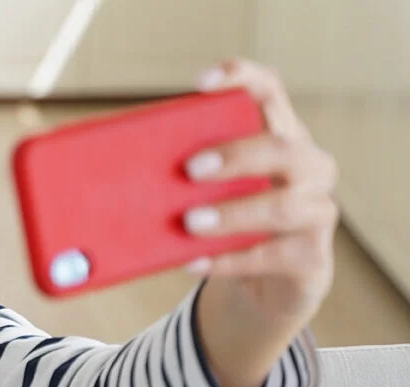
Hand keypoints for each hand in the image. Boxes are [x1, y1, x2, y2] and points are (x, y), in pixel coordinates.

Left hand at [183, 58, 337, 386]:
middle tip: (189, 168)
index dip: (240, 79)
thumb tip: (92, 176)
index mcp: (277, 136)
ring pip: (285, 206)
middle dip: (235, 155)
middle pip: (283, 147)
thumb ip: (173, 174)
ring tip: (189, 222)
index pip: (268, 90)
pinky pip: (272, 257)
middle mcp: (307, 168)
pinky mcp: (310, 259)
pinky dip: (227, 260)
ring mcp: (317, 213)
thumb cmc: (226, 222)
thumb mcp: (203, 193)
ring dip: (232, 213)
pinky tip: (191, 260)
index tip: (199, 84)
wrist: (267, 284)